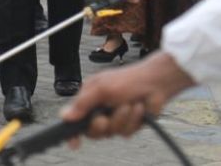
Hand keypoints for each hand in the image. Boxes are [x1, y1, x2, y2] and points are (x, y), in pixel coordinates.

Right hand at [63, 52, 194, 147]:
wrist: (156, 83)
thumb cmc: (128, 79)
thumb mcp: (101, 88)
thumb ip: (82, 103)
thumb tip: (64, 116)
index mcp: (89, 98)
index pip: (75, 118)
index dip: (72, 132)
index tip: (73, 143)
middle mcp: (100, 109)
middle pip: (92, 131)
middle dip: (100, 126)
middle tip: (104, 118)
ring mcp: (115, 118)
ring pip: (111, 133)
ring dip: (121, 120)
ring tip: (128, 105)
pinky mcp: (128, 124)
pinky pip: (125, 132)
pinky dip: (132, 121)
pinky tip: (137, 109)